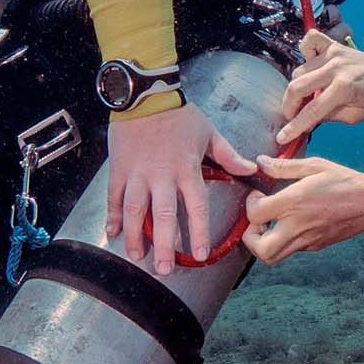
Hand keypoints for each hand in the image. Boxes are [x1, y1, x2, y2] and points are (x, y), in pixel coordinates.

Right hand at [107, 102, 256, 273]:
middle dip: (164, 245)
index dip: (198, 232)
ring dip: (136, 235)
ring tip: (138, 255)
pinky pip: (114, 196)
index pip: (195, 206)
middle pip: (162, 216)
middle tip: (165, 269)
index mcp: (186, 169)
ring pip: (134, 210)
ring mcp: (138, 173)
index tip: (201, 254)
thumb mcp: (209, 132)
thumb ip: (228, 155)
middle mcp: (161, 175)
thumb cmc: (179, 112)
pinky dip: (112, 215)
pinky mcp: (119, 168)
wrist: (144, 93)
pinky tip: (113, 233)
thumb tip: (251, 169)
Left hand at [240, 154, 363, 264]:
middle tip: (257, 221)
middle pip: (260, 249)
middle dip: (250, 238)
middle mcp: (297, 226)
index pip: (255, 214)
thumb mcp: (314, 166)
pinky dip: (283, 240)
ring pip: (273, 257)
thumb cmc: (343, 181)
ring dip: (264, 244)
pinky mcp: (315, 246)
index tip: (258, 195)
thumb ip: (284, 167)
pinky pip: (290, 250)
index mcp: (294, 203)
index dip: (249, 205)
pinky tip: (290, 223)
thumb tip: (262, 163)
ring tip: (269, 225)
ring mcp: (307, 240)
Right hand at [276, 29, 363, 145]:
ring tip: (304, 98)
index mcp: (344, 89)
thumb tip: (306, 120)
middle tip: (291, 117)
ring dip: (297, 87)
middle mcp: (335, 69)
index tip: (283, 136)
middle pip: (297, 88)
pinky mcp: (333, 46)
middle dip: (289, 107)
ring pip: (299, 71)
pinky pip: (310, 41)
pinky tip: (309, 66)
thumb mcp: (354, 117)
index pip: (311, 111)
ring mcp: (333, 54)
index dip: (294, 126)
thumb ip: (328, 117)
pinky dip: (305, 52)